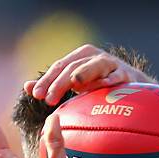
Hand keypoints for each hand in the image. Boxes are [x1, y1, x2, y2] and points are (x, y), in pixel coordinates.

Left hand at [25, 44, 153, 105]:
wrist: (131, 88)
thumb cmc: (98, 87)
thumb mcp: (74, 86)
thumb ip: (52, 85)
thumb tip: (27, 87)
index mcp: (79, 58)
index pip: (58, 68)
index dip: (46, 80)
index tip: (36, 95)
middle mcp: (93, 57)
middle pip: (73, 68)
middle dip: (59, 83)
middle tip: (48, 100)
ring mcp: (110, 64)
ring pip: (95, 65)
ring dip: (84, 73)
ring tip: (74, 83)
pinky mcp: (126, 74)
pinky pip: (117, 76)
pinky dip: (110, 79)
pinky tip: (103, 86)